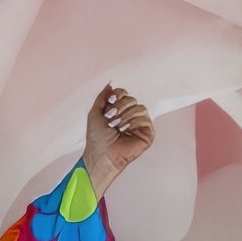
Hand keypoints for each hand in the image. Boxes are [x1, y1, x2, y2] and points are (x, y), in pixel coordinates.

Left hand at [82, 83, 153, 197]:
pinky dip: (134, 122)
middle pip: (131, 98)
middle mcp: (129, 117)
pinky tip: (126, 131)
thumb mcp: (94, 113)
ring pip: (139, 106)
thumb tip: (110, 84)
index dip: (118, 95)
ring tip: (117, 127)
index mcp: (118, 112)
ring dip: (125, 115)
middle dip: (120, 106)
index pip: (124, 94)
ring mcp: (139, 125)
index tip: (110, 103)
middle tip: (111, 119)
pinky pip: (145, 117)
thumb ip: (101, 97)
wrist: (102, 155)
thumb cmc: (97, 139)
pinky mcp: (147, 133)